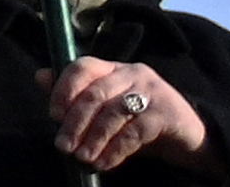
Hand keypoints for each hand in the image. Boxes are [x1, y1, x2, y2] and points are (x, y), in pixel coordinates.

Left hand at [45, 56, 204, 170]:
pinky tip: (105, 163)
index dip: (64, 89)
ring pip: (113, 112)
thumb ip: (76, 94)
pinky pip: (135, 131)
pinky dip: (116, 149)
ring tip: (82, 158)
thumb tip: (40, 76)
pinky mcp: (167, 113)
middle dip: (75, 122)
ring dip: (94, 138)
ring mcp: (152, 91)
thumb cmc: (140, 121)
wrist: (190, 137)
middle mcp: (132, 73)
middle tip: (63, 146)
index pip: (82, 67)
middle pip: (95, 93)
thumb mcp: (108, 108)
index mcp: (113, 68)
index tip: (53, 115)